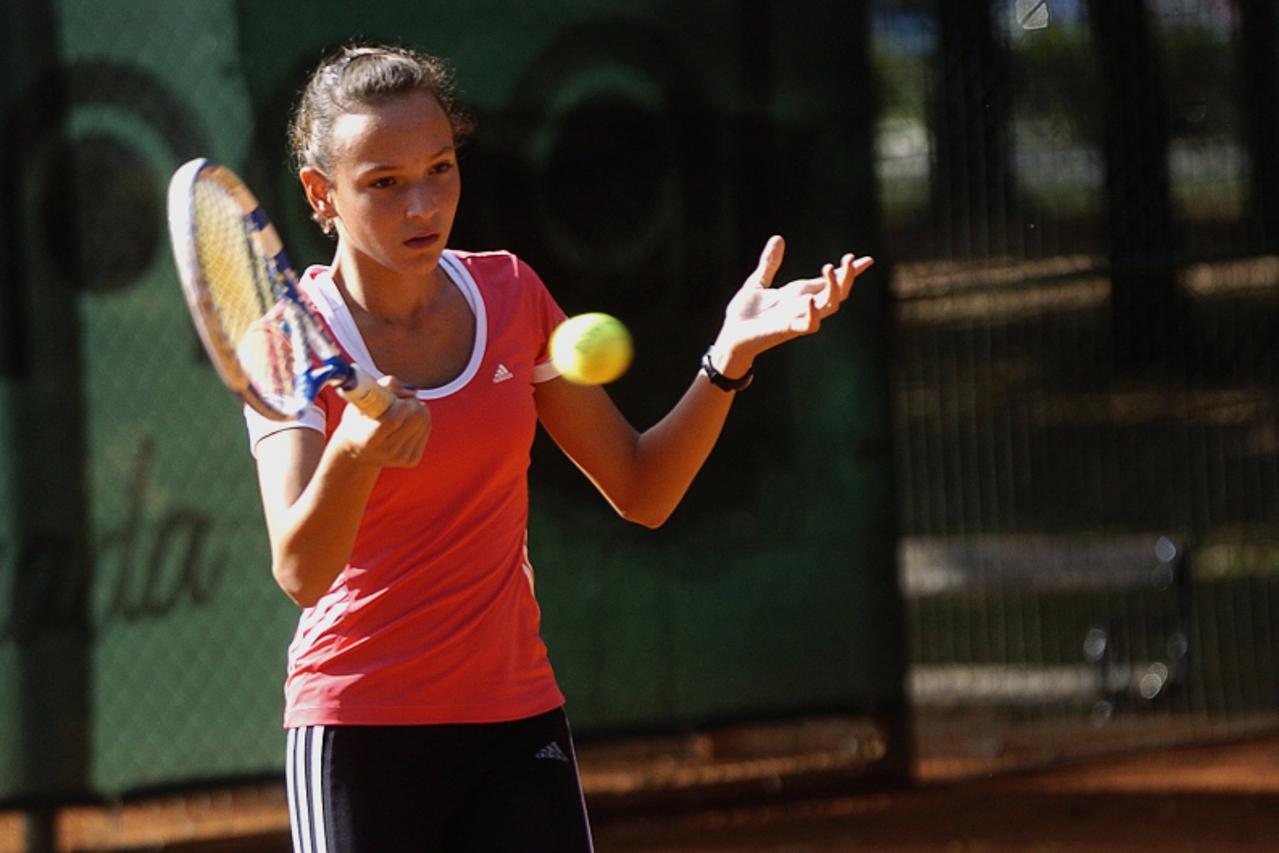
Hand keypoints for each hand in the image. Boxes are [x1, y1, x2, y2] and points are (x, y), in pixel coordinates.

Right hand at [332, 375, 430, 467]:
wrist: (358, 453)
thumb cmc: (358, 421)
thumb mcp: (361, 402)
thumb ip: (384, 387)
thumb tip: (413, 390)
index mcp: (370, 439)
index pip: (394, 419)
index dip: (402, 404)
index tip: (399, 399)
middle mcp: (387, 451)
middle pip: (416, 418)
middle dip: (412, 402)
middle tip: (402, 400)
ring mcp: (401, 458)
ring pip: (425, 422)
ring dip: (418, 409)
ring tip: (402, 410)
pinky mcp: (412, 460)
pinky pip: (427, 430)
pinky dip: (421, 420)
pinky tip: (407, 421)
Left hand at [711, 236, 872, 375]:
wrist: (730, 337)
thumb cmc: (744, 314)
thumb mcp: (758, 282)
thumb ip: (770, 263)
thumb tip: (778, 238)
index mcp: (798, 294)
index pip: (829, 281)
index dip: (848, 272)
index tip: (866, 259)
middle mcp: (803, 305)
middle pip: (837, 292)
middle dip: (847, 276)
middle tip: (849, 258)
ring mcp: (797, 317)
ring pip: (830, 305)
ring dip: (835, 287)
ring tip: (830, 267)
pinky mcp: (787, 329)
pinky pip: (809, 325)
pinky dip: (813, 314)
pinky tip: (810, 300)